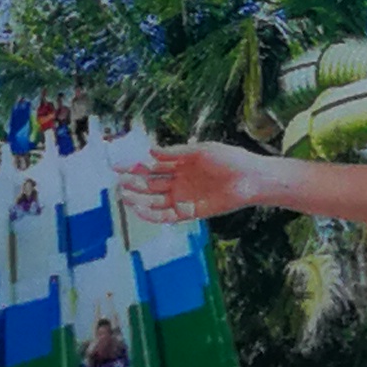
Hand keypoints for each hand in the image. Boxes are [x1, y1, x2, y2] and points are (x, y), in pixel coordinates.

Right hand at [120, 141, 251, 225]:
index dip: (135, 166)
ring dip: (139, 200)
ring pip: (155, 201)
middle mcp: (179, 181)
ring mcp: (183, 197)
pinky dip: (152, 214)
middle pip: (151, 184)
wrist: (249, 178)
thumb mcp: (201, 151)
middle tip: (117, 182)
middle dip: (133, 183)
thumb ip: (176, 153)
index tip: (116, 166)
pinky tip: (139, 210)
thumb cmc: (229, 159)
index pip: (153, 166)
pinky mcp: (189, 212)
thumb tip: (151, 151)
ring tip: (124, 196)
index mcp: (182, 164)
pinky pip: (166, 215)